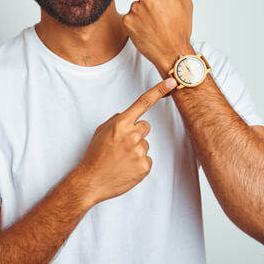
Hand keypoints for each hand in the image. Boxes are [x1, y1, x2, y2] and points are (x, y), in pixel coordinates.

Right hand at [74, 77, 176, 205]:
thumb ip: (116, 121)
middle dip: (136, 133)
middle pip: (145, 126)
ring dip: (136, 149)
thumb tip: (126, 117)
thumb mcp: (100, 132)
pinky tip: (126, 167)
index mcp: (120, 124)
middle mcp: (132, 135)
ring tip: (121, 159)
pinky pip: (147, 159)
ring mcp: (139, 151)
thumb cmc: (94, 156)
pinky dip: (138, 164)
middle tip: (122, 145)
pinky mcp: (144, 166)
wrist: (91, 181)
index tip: (171, 82)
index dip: (158, 91)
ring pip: (145, 144)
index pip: (143, 103)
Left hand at [122, 0, 194, 76]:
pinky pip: (130, 18)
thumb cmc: (180, 29)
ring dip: (144, 14)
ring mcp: (135, 8)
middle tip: (162, 20)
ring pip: (138, 7)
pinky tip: (146, 31)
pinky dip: (136, 24)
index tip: (169, 11)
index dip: (165, 0)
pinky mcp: (127, 20)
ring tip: (154, 26)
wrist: (171, 52)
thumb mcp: (187, 2)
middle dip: (153, 5)